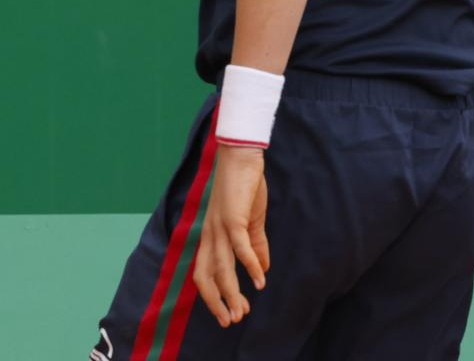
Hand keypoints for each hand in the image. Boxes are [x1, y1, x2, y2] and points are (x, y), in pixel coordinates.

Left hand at [192, 145, 269, 327]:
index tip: (228, 312)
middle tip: (232, 321)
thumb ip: (256, 245)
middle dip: (218, 303)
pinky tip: (260, 277)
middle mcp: (210, 236)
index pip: (204, 274)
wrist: (241, 157)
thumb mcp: (251, 221)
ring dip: (232, 292)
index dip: (213, 296)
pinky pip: (240, 246)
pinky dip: (250, 264)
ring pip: (221, 268)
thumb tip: (262, 270)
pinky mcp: (234, 218)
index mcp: (211, 237)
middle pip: (207, 277)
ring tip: (243, 310)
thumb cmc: (245, 187)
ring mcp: (220, 228)